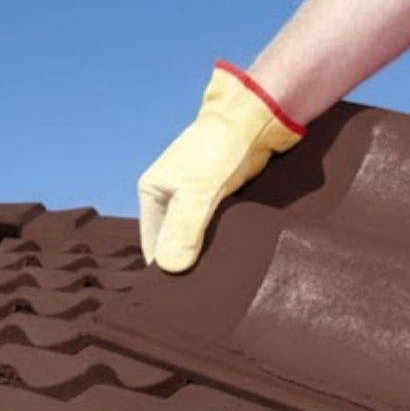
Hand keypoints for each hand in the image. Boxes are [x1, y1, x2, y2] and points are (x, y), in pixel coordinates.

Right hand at [138, 61, 303, 272]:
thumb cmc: (222, 148)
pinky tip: (233, 257)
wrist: (257, 118)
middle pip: (174, 243)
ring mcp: (195, 197)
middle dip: (187, 264)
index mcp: (153, 192)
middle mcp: (170, 197)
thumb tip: (170, 269)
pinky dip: (222, 242)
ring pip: (196, 238)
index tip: (184, 292)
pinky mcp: (219, 197)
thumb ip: (184, 229)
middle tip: (206, 290)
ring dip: (207, 255)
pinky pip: (216, 229)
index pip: (152, 246)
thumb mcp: (199, 191)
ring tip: (220, 277)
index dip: (166, 269)